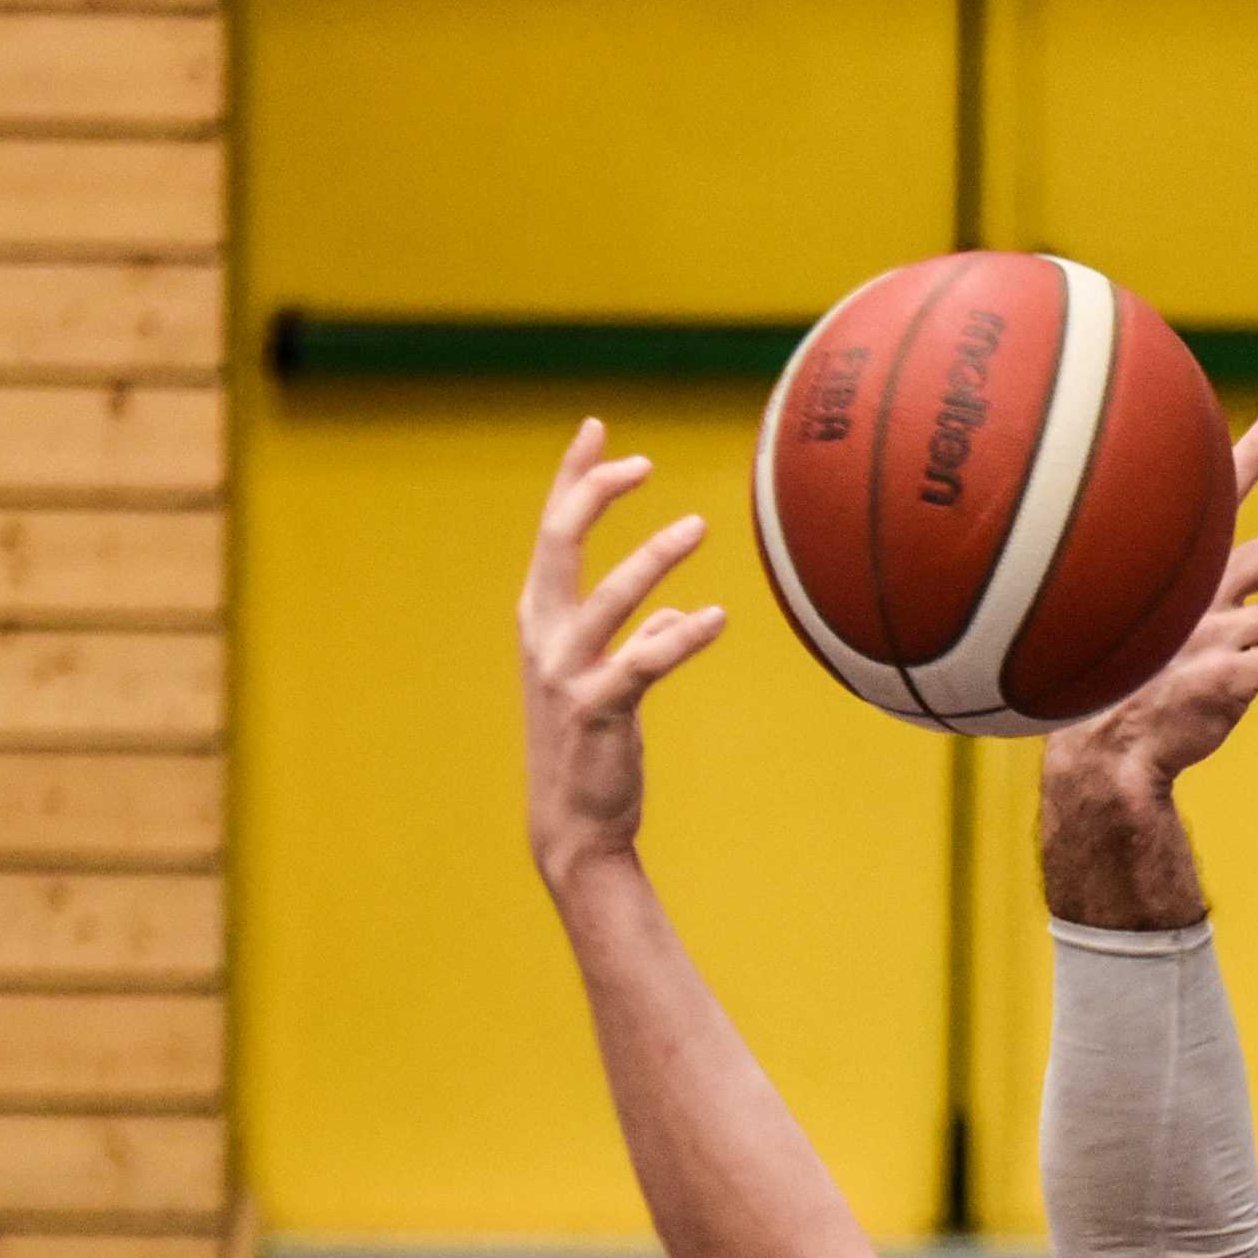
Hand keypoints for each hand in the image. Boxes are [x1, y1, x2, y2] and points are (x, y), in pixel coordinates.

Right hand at [518, 418, 727, 896]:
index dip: (573, 477)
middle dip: (594, 493)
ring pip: (609, 597)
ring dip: (653, 557)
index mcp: (541, 619)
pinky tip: (717, 620)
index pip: (552, 531)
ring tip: (699, 527)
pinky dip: (681, 638)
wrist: (575, 827)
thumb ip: (637, 641)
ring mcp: (566, 673)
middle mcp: (544, 636)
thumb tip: (679, 615)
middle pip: (560, 542)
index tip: (599, 430)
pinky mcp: (598, 710)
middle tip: (643, 462)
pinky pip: (644, 661)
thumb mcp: (605, 685)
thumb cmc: (592, 750)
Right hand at [1043, 408, 1257, 808]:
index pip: (1220, 500)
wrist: (1107, 745)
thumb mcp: (1146, 623)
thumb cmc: (1123, 683)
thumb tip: (1210, 584)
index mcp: (1181, 574)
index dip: (1254, 454)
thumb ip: (1181, 596)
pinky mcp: (1226, 681)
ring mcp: (1212, 638)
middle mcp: (1199, 599)